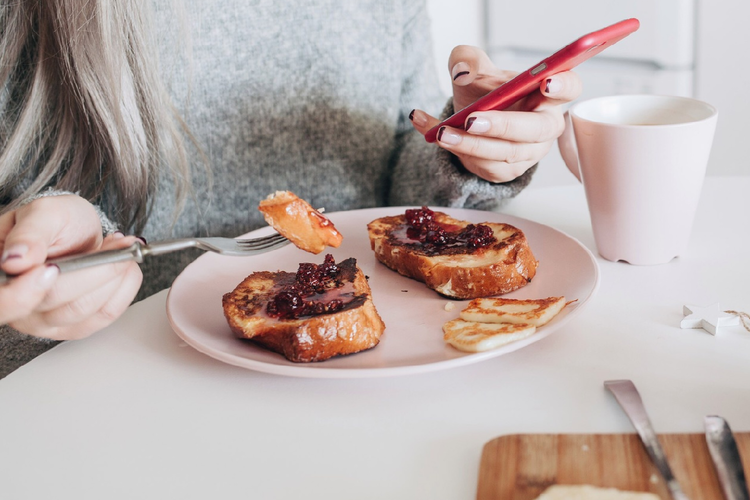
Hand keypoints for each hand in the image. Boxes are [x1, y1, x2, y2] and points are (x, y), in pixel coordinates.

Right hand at [0, 195, 142, 339]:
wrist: (77, 230)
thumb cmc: (56, 222)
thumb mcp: (42, 214)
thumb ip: (29, 234)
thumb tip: (15, 259)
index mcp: (1, 278)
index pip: (4, 302)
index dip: (25, 292)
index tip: (51, 269)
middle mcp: (18, 308)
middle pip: (54, 300)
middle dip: (94, 269)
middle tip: (115, 245)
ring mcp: (46, 322)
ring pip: (83, 309)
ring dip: (113, 277)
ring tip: (123, 250)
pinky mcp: (75, 327)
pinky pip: (104, 316)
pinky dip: (123, 288)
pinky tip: (126, 268)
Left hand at [410, 45, 582, 182]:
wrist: (469, 120)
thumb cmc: (486, 93)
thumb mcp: (474, 70)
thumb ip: (468, 61)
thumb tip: (462, 70)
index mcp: (547, 94)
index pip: (569, 88)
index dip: (562, 86)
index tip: (546, 83)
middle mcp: (544, 126)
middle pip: (535, 130)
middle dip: (503, 126)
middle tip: (472, 120)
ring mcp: (528, 153)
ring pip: (504, 154)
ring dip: (470, 144)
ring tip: (442, 132)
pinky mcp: (507, 171)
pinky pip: (483, 166)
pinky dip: (456, 151)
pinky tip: (432, 134)